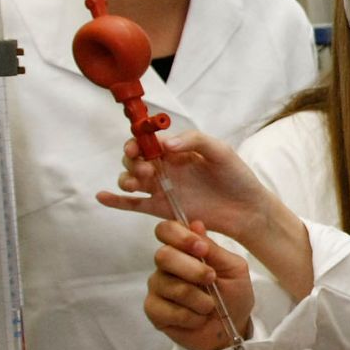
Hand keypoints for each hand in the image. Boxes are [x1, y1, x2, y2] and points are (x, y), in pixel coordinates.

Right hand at [95, 131, 272, 243]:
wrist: (247, 210)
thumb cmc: (236, 177)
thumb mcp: (220, 151)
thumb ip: (194, 140)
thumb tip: (166, 142)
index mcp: (176, 149)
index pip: (147, 140)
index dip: (137, 141)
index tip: (137, 146)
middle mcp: (164, 167)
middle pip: (134, 158)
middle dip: (132, 160)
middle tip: (145, 168)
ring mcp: (160, 188)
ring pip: (130, 179)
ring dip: (125, 178)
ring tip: (136, 183)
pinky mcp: (160, 208)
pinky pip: (132, 204)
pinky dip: (115, 201)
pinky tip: (102, 196)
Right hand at [145, 219, 256, 349]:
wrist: (233, 329)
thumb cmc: (234, 295)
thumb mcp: (233, 269)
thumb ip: (213, 249)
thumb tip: (196, 224)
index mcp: (185, 249)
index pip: (167, 230)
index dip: (180, 236)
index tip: (201, 249)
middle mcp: (166, 265)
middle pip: (163, 256)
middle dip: (192, 270)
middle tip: (211, 280)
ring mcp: (158, 287)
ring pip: (168, 285)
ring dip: (198, 299)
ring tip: (210, 306)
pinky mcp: (153, 310)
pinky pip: (166, 309)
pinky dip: (190, 316)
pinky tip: (198, 318)